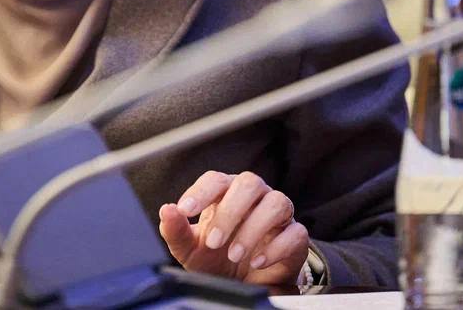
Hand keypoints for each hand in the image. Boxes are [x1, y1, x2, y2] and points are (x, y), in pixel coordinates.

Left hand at [158, 171, 308, 293]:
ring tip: (235, 254)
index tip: (186, 209)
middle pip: (249, 183)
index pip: (216, 179)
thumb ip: (176, 230)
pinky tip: (257, 261)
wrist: (243, 284)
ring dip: (253, 229)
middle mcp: (254, 196)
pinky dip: (276, 247)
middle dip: (229, 212)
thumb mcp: (190, 248)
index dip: (201, 191)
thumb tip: (167, 210)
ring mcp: (278, 214)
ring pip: (276, 202)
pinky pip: (295, 232)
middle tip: (214, 242)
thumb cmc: (216, 257)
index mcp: (226, 193)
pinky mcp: (295, 236)